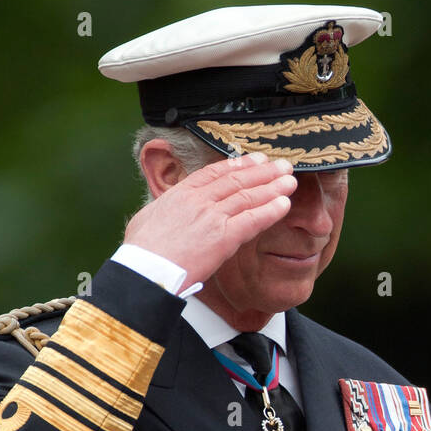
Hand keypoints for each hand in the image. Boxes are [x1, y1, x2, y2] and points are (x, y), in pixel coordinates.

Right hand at [123, 153, 296, 288]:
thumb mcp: (147, 219)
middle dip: (262, 171)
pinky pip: (252, 220)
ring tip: (289, 179)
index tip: (253, 159)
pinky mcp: (223, 237)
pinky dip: (270, 211)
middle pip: (236, 180)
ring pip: (248, 196)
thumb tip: (166, 212)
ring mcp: (212, 217)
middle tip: (281, 165)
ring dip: (272, 187)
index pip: (214, 173)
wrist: (145, 270)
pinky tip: (284, 204)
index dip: (237, 165)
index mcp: (180, 194)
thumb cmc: (141, 252)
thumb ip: (165, 211)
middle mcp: (199, 200)